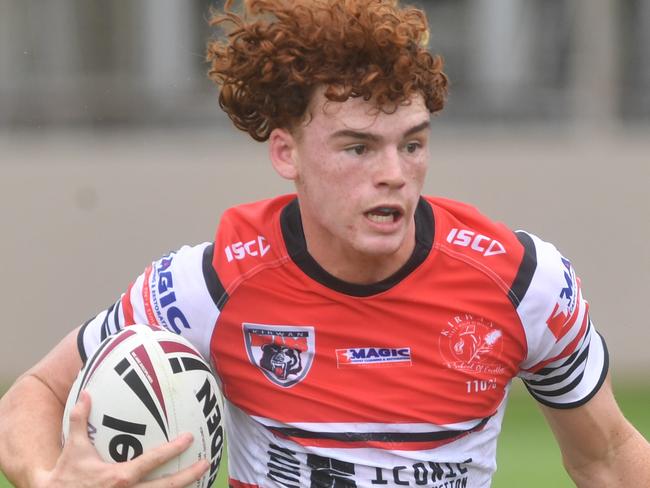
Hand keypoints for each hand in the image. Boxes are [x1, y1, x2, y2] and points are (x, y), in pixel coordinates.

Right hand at [32, 391, 209, 487]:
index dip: (172, 450)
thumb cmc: (66, 475)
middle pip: (167, 486)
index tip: (189, 439)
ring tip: (200, 477)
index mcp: (120, 476)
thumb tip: (85, 392)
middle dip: (189, 475)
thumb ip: (80, 419)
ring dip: (182, 487)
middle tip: (206, 462)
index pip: (152, 461)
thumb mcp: (74, 447)